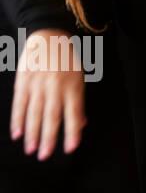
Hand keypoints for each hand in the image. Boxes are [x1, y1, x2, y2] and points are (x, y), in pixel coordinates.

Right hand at [10, 29, 85, 159]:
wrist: (49, 36)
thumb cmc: (68, 60)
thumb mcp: (80, 77)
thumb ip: (78, 101)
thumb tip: (81, 124)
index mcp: (74, 85)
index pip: (74, 113)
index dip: (72, 132)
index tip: (70, 149)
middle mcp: (56, 86)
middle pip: (52, 116)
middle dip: (48, 138)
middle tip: (45, 156)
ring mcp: (38, 84)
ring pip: (34, 113)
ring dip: (32, 133)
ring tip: (30, 150)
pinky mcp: (23, 82)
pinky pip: (19, 104)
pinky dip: (18, 119)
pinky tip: (17, 133)